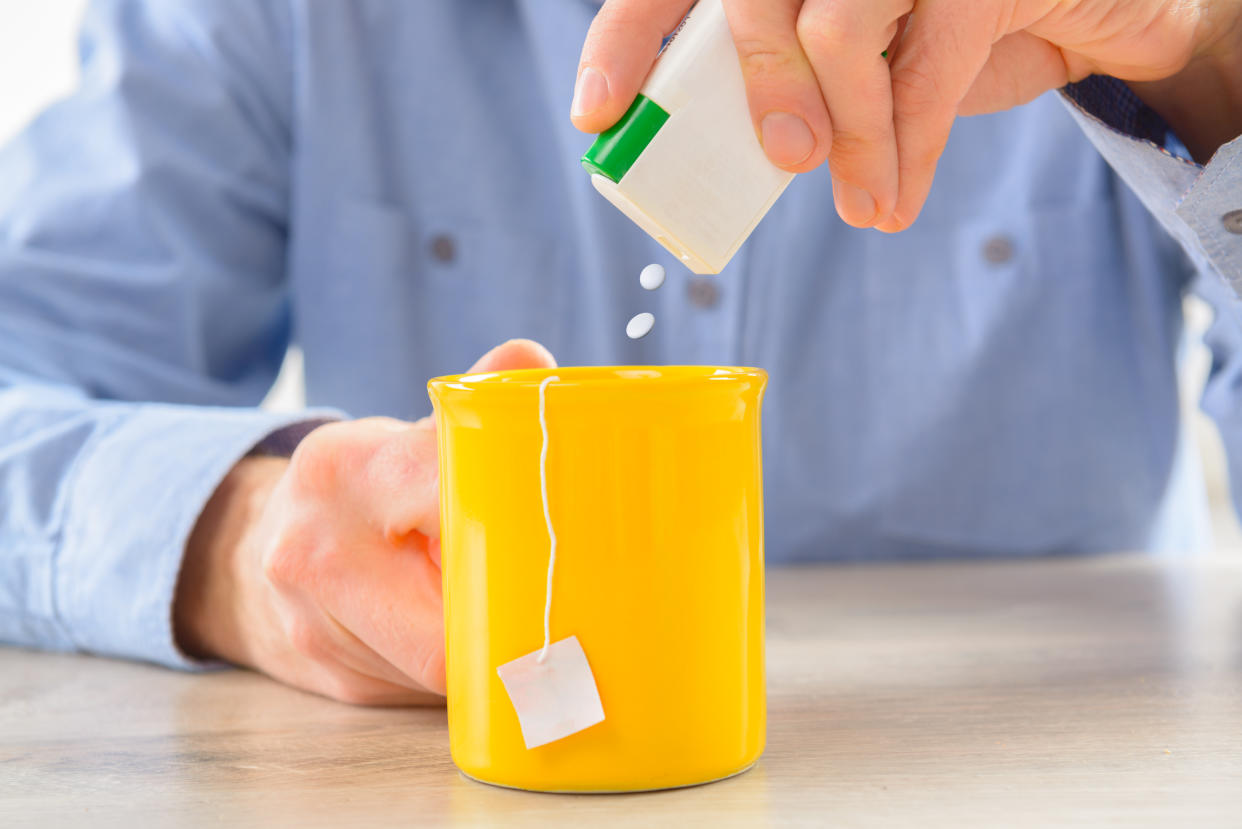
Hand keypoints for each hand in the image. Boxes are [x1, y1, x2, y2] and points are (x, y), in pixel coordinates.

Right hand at [174, 339, 557, 704]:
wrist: (249, 550)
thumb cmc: (358, 489)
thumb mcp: (402, 436)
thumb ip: (470, 403)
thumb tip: (530, 364)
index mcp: (345, 470)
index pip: (446, 493)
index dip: (514, 522)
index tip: (570, 535)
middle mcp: (316, 551)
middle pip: (453, 611)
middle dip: (515, 612)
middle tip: (575, 603)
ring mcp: (317, 627)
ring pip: (446, 666)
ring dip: (498, 650)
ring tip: (535, 623)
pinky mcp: (337, 682)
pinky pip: (428, 692)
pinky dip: (469, 673)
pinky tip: (487, 651)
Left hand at [572, 0, 1241, 229]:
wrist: (1081, 10)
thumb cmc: (944, 36)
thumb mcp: (855, 64)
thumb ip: (790, 86)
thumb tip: (744, 157)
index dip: (625, 39)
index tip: (595, 113)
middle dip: (764, 90)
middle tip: (788, 161)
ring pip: (837, 30)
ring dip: (852, 136)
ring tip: (867, 204)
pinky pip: (925, 66)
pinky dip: (907, 150)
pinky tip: (895, 201)